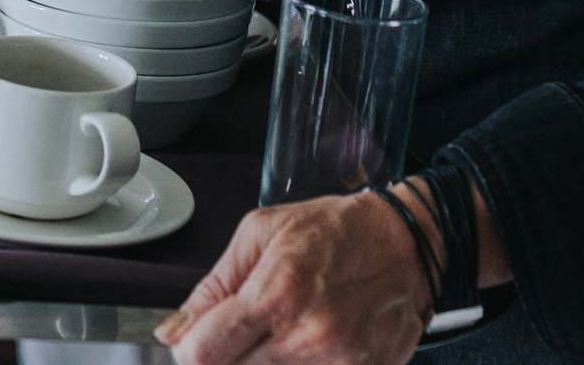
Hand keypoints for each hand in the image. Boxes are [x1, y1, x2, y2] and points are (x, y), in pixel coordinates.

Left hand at [157, 191, 432, 364]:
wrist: (410, 245)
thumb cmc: (337, 231)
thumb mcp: (263, 232)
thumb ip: (213, 285)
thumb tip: (173, 331)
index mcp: (277, 293)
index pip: (203, 354)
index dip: (190, 350)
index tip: (197, 340)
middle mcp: (307, 337)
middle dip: (225, 356)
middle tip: (239, 333)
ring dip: (259, 363)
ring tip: (276, 336)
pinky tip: (301, 349)